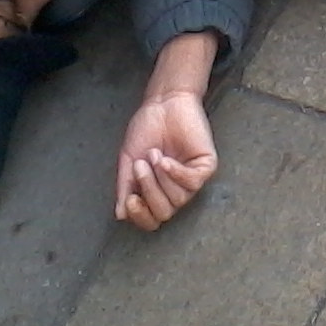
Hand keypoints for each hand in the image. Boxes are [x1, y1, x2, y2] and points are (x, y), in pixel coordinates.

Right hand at [115, 88, 217, 231]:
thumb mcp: (129, 160)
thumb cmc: (146, 130)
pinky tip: (165, 160)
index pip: (152, 221)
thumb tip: (120, 215)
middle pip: (164, 213)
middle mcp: (175, 190)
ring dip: (160, 178)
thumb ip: (125, 187)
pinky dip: (175, 173)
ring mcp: (191, 180)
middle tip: (140, 166)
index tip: (130, 200)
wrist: (162, 104)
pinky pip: (192, 183)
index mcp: (156, 192)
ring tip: (153, 154)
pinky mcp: (205, 166)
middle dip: (149, 191)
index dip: (140, 216)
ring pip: (179, 200)